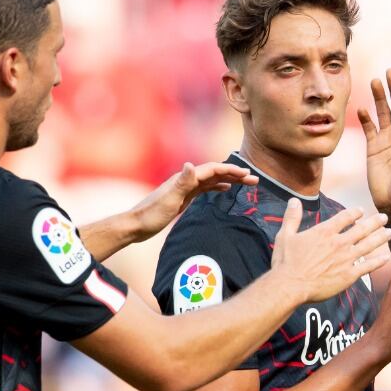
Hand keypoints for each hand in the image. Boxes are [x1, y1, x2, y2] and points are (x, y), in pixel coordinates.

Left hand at [131, 161, 258, 239]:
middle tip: (254, 179)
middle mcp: (186, 180)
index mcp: (184, 179)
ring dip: (229, 179)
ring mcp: (185, 188)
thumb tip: (190, 164)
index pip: (212, 170)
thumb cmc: (151, 214)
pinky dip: (218, 186)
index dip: (230, 170)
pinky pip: (205, 188)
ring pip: (212, 180)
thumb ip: (182, 183)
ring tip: (246, 182)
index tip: (247, 173)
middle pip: (215, 173)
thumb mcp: (169, 200)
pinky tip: (225, 189)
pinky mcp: (184, 197)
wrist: (136, 225)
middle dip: (234, 174)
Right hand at [270, 199, 390, 302]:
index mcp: (324, 232)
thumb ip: (292, 217)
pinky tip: (386, 257)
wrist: (290, 285)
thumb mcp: (285, 235)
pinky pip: (368, 266)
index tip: (361, 210)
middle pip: (362, 229)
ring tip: (389, 233)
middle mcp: (339, 243)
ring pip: (369, 245)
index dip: (355, 213)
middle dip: (374, 222)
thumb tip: (294, 200)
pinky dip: (378, 261)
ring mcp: (346, 259)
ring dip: (380, 238)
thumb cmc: (286, 262)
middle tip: (384, 218)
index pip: (345, 217)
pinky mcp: (349, 275)